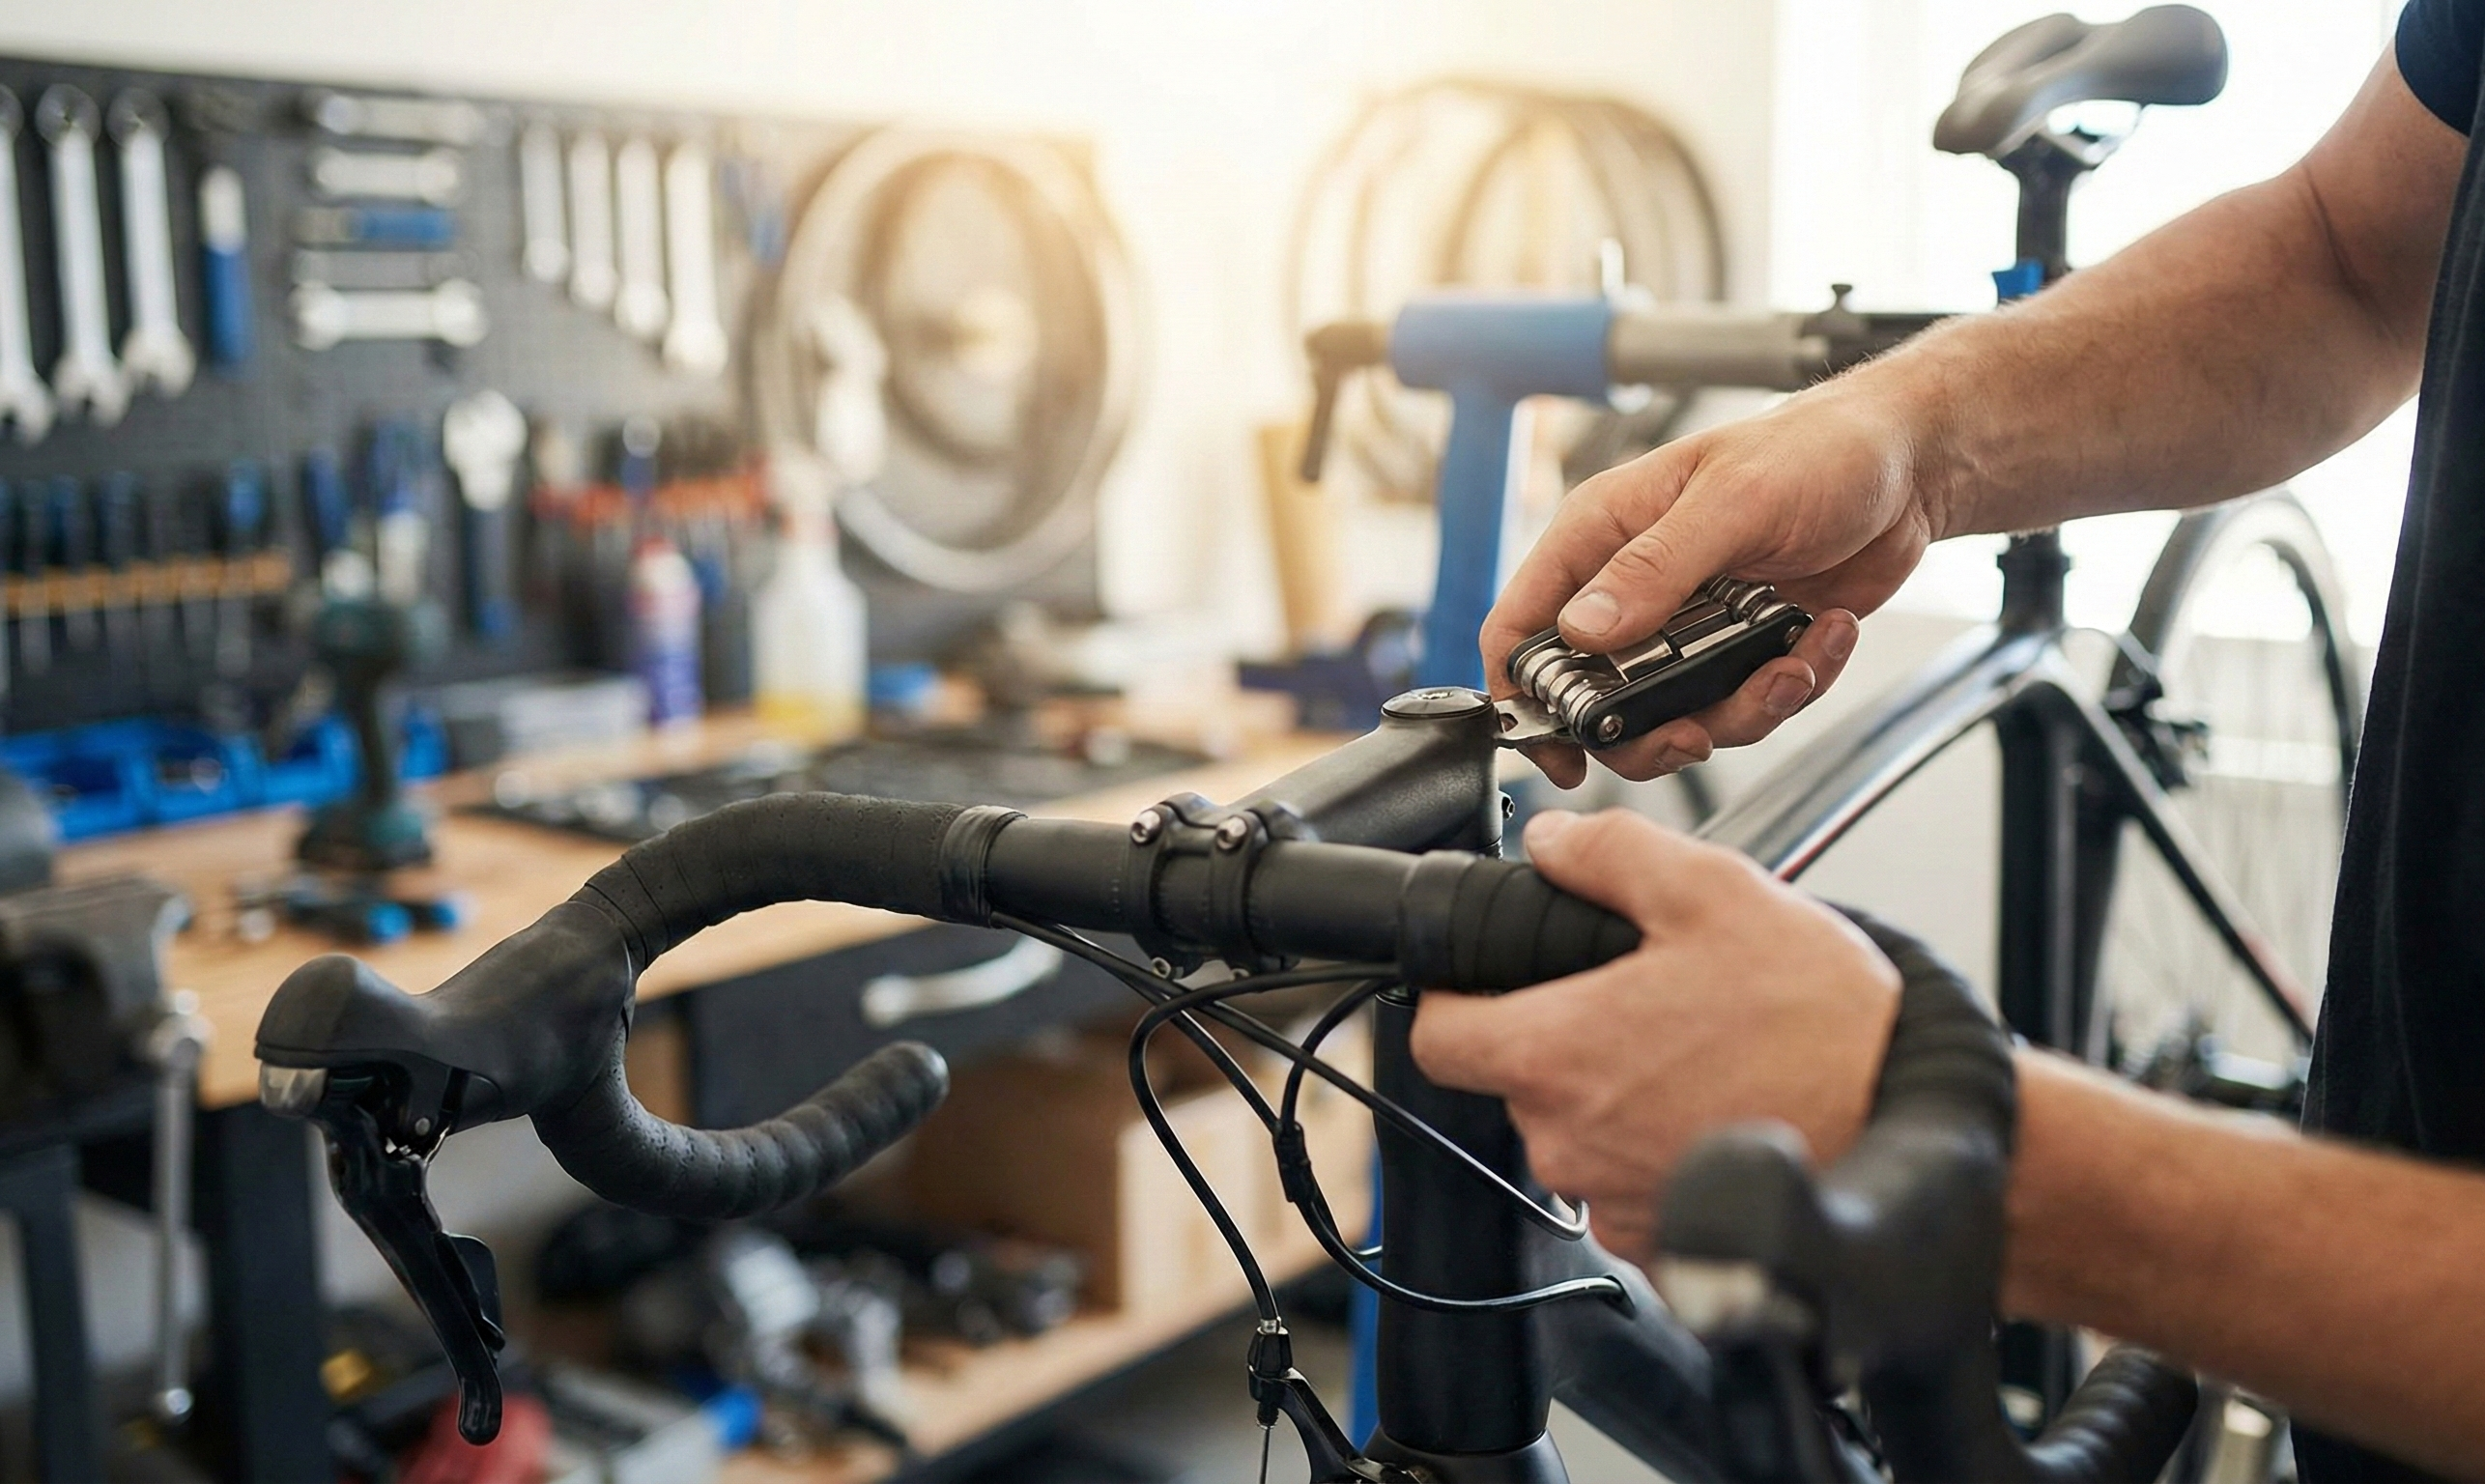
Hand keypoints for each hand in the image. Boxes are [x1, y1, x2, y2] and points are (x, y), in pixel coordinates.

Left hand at [1409, 809, 1899, 1260]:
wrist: (1909, 1124)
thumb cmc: (1820, 1021)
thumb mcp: (1715, 893)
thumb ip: (1613, 855)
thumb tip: (1551, 842)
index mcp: (1556, 1054)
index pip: (1438, 1037)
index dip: (1454, 999)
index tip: (1489, 979)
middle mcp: (1568, 1142)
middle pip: (1514, 1077)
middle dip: (1560, 1033)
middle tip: (1641, 999)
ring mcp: (1612, 1202)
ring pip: (1575, 1131)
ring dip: (1613, 1091)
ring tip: (1696, 1052)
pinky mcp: (1660, 1244)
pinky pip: (1626, 1184)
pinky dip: (1656, 1146)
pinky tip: (1716, 1107)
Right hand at [1484, 385, 1943, 785]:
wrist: (1910, 465)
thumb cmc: (1819, 449)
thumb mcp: (1733, 501)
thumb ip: (1654, 567)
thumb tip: (1583, 630)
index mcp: (1602, 535)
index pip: (1522, 624)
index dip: (1520, 695)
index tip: (1553, 750)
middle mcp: (1633, 586)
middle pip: (1594, 699)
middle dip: (1647, 730)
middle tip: (1693, 734)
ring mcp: (1686, 624)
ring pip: (1673, 716)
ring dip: (1739, 711)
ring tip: (1790, 665)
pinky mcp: (1740, 649)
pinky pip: (1742, 705)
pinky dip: (1789, 687)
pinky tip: (1822, 636)